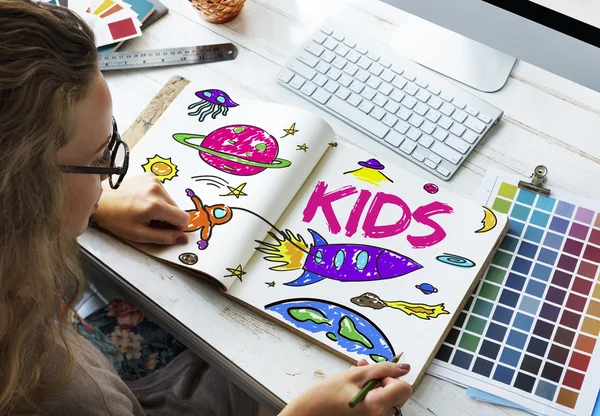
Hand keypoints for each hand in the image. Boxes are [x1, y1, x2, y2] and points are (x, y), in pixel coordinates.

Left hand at [92, 173, 189, 244]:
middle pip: (178, 209)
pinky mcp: (150, 176)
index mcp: (155, 205)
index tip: (164, 229)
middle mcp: (157, 189)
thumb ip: (164, 237)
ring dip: (163, 208)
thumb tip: (182, 238)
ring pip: (171, 200)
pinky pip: (163, 191)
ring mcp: (154, 180)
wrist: (101, 200)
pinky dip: (157, 198)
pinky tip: (143, 201)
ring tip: (145, 211)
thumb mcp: (139, 234)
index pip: (183, 218)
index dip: (177, 228)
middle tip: (150, 221)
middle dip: (168, 218)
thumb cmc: (115, 218)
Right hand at [281, 358, 411, 415]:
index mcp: (376, 405)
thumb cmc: (327, 394)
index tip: (376, 375)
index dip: (392, 377)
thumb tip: (404, 367)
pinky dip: (372, 395)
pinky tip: (357, 389)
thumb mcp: (355, 374)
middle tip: (364, 372)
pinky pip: (380, 405)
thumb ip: (382, 369)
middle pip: (398, 394)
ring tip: (357, 379)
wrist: (311, 412)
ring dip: (377, 385)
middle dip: (384, 380)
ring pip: (389, 398)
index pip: (404, 388)